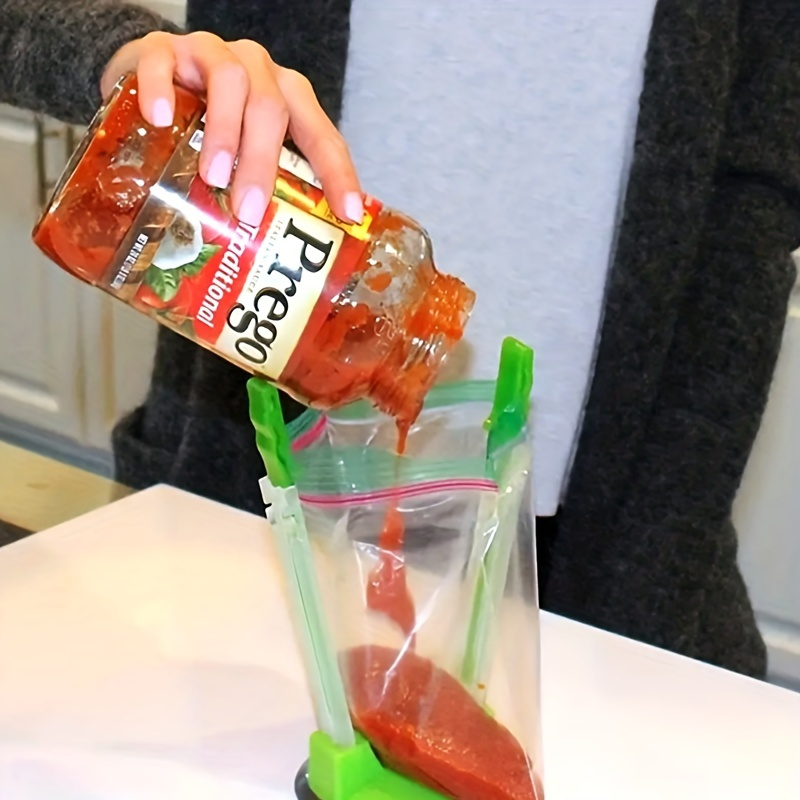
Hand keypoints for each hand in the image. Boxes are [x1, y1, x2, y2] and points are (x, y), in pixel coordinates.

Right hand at [101, 32, 362, 226]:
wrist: (148, 77)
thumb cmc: (203, 126)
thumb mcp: (240, 154)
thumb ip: (257, 190)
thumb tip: (265, 263)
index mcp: (286, 98)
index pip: (321, 135)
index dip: (337, 174)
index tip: (348, 215)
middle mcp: (255, 71)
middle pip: (271, 109)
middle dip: (263, 163)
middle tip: (248, 210)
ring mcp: (209, 54)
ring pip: (229, 81)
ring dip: (224, 132)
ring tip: (212, 176)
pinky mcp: (159, 49)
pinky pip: (161, 63)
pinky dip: (161, 90)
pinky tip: (159, 120)